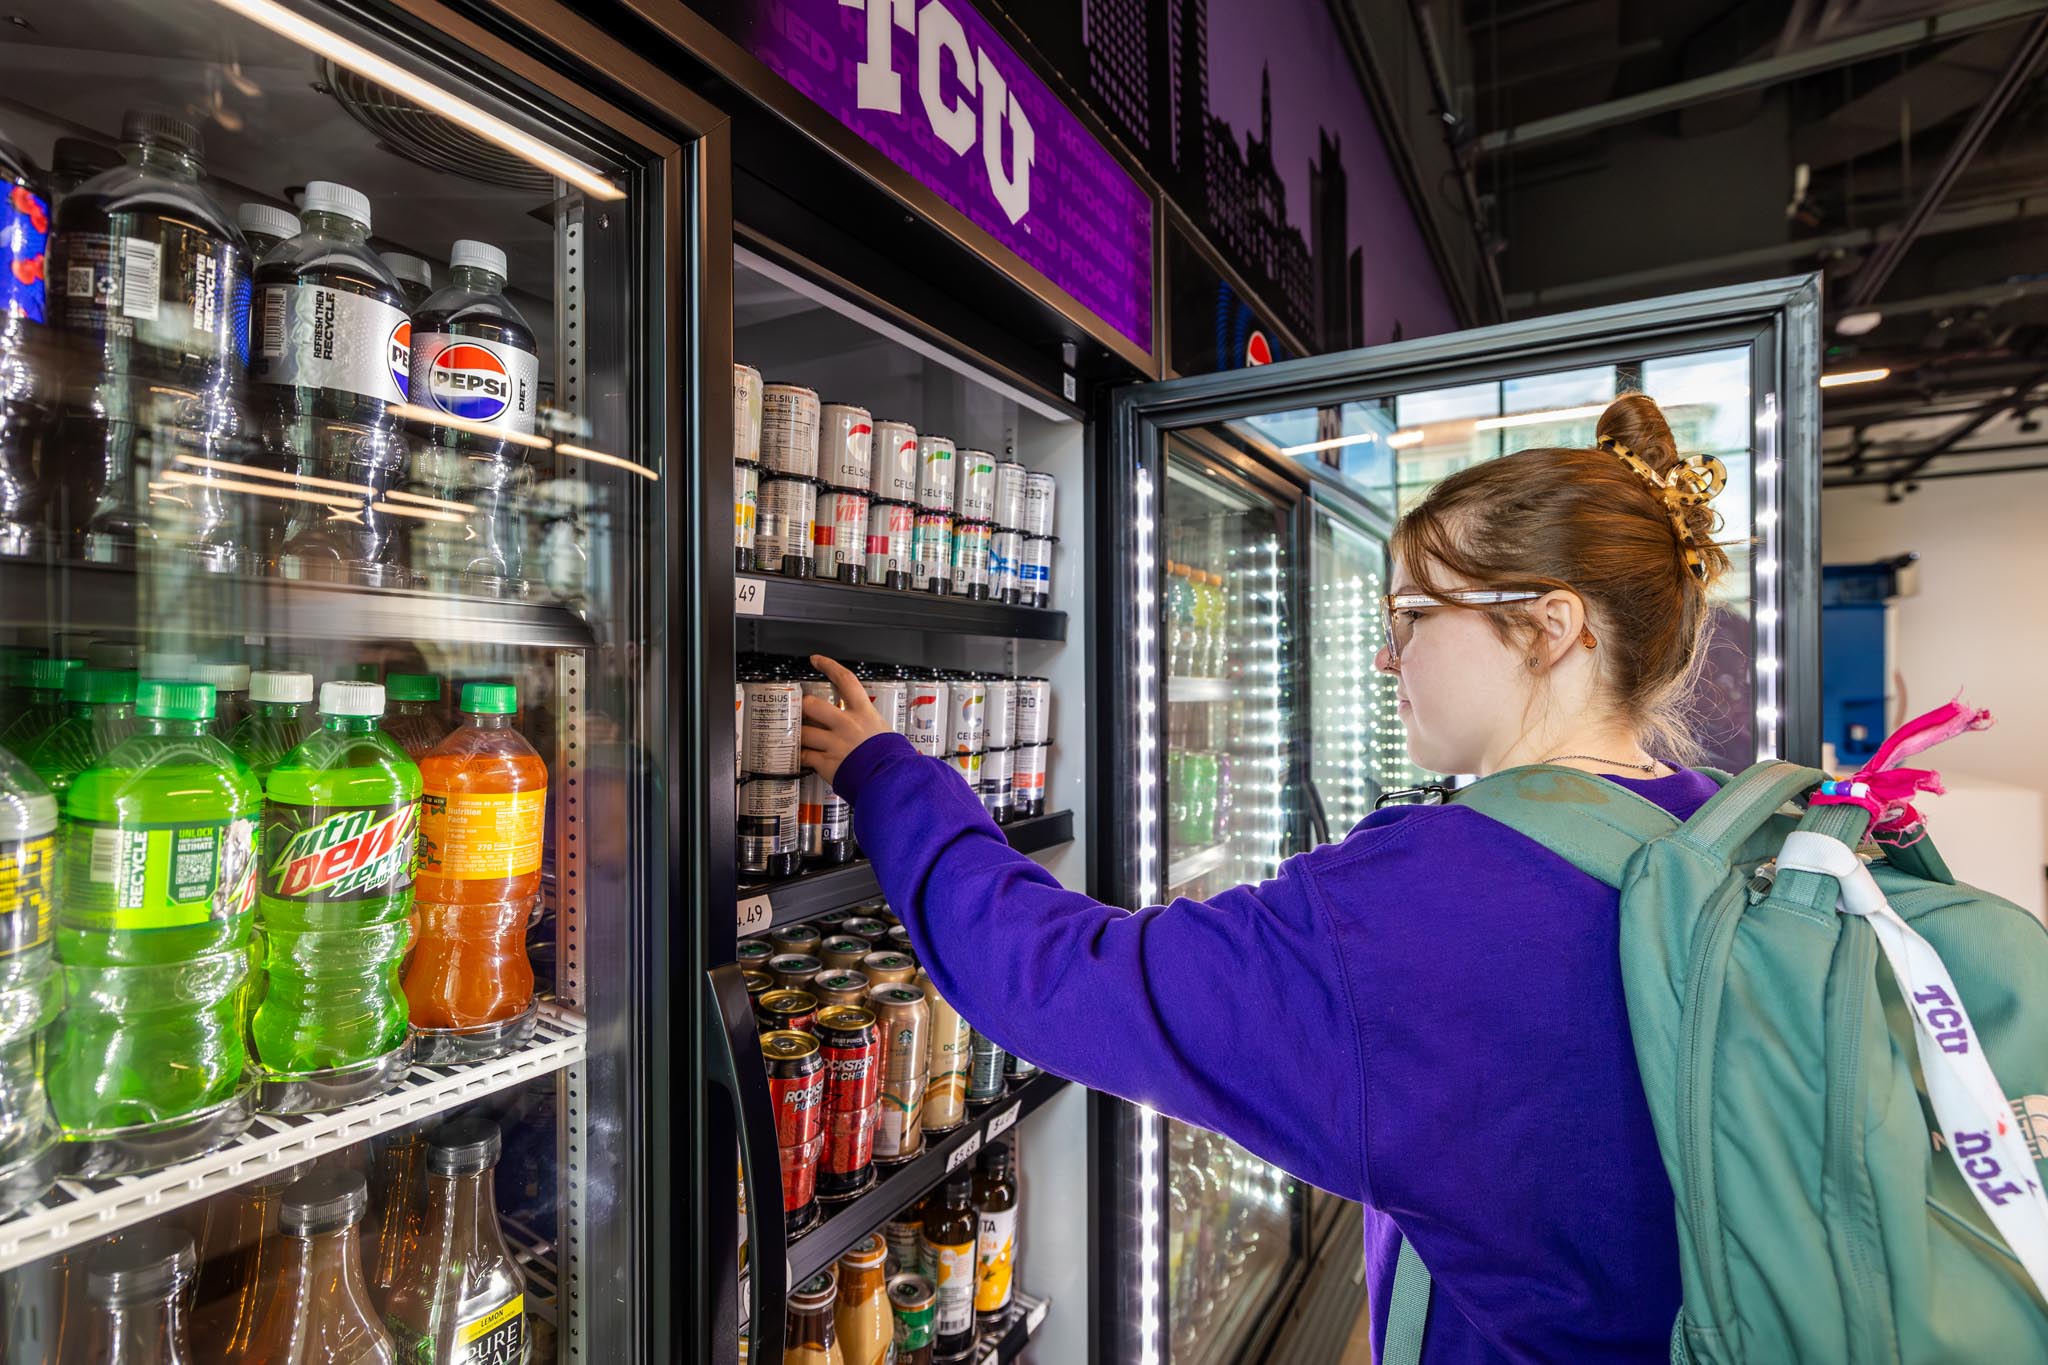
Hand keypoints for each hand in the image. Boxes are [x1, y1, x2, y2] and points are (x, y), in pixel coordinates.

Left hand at [801, 655, 892, 786]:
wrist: (892, 780)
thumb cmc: (892, 757)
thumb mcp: (883, 729)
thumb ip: (866, 721)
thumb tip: (860, 717)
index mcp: (863, 712)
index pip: (845, 680)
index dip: (828, 666)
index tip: (817, 660)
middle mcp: (846, 725)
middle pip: (812, 705)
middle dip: (803, 706)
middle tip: (802, 708)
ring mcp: (834, 744)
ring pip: (804, 732)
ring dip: (799, 734)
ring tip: (800, 736)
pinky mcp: (826, 763)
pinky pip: (805, 756)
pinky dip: (802, 756)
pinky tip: (804, 756)